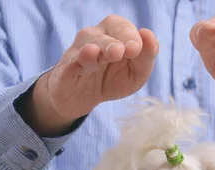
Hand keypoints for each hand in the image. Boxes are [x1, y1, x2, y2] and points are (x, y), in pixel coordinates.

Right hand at [21, 15, 158, 136]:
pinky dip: (75, 64)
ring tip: (97, 54)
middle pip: (102, 34)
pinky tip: (79, 64)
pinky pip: (70, 65)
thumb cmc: (112, 79)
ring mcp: (77, 53)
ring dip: (94, 51)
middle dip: (111, 42)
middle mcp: (93, 38)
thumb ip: (146, 56)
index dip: (129, 35)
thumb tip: (148, 35)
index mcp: (113, 34)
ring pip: (86, 46)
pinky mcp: (65, 72)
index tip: (136, 49)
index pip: (120, 26)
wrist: (83, 98)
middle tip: (119, 52)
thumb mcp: (136, 73)